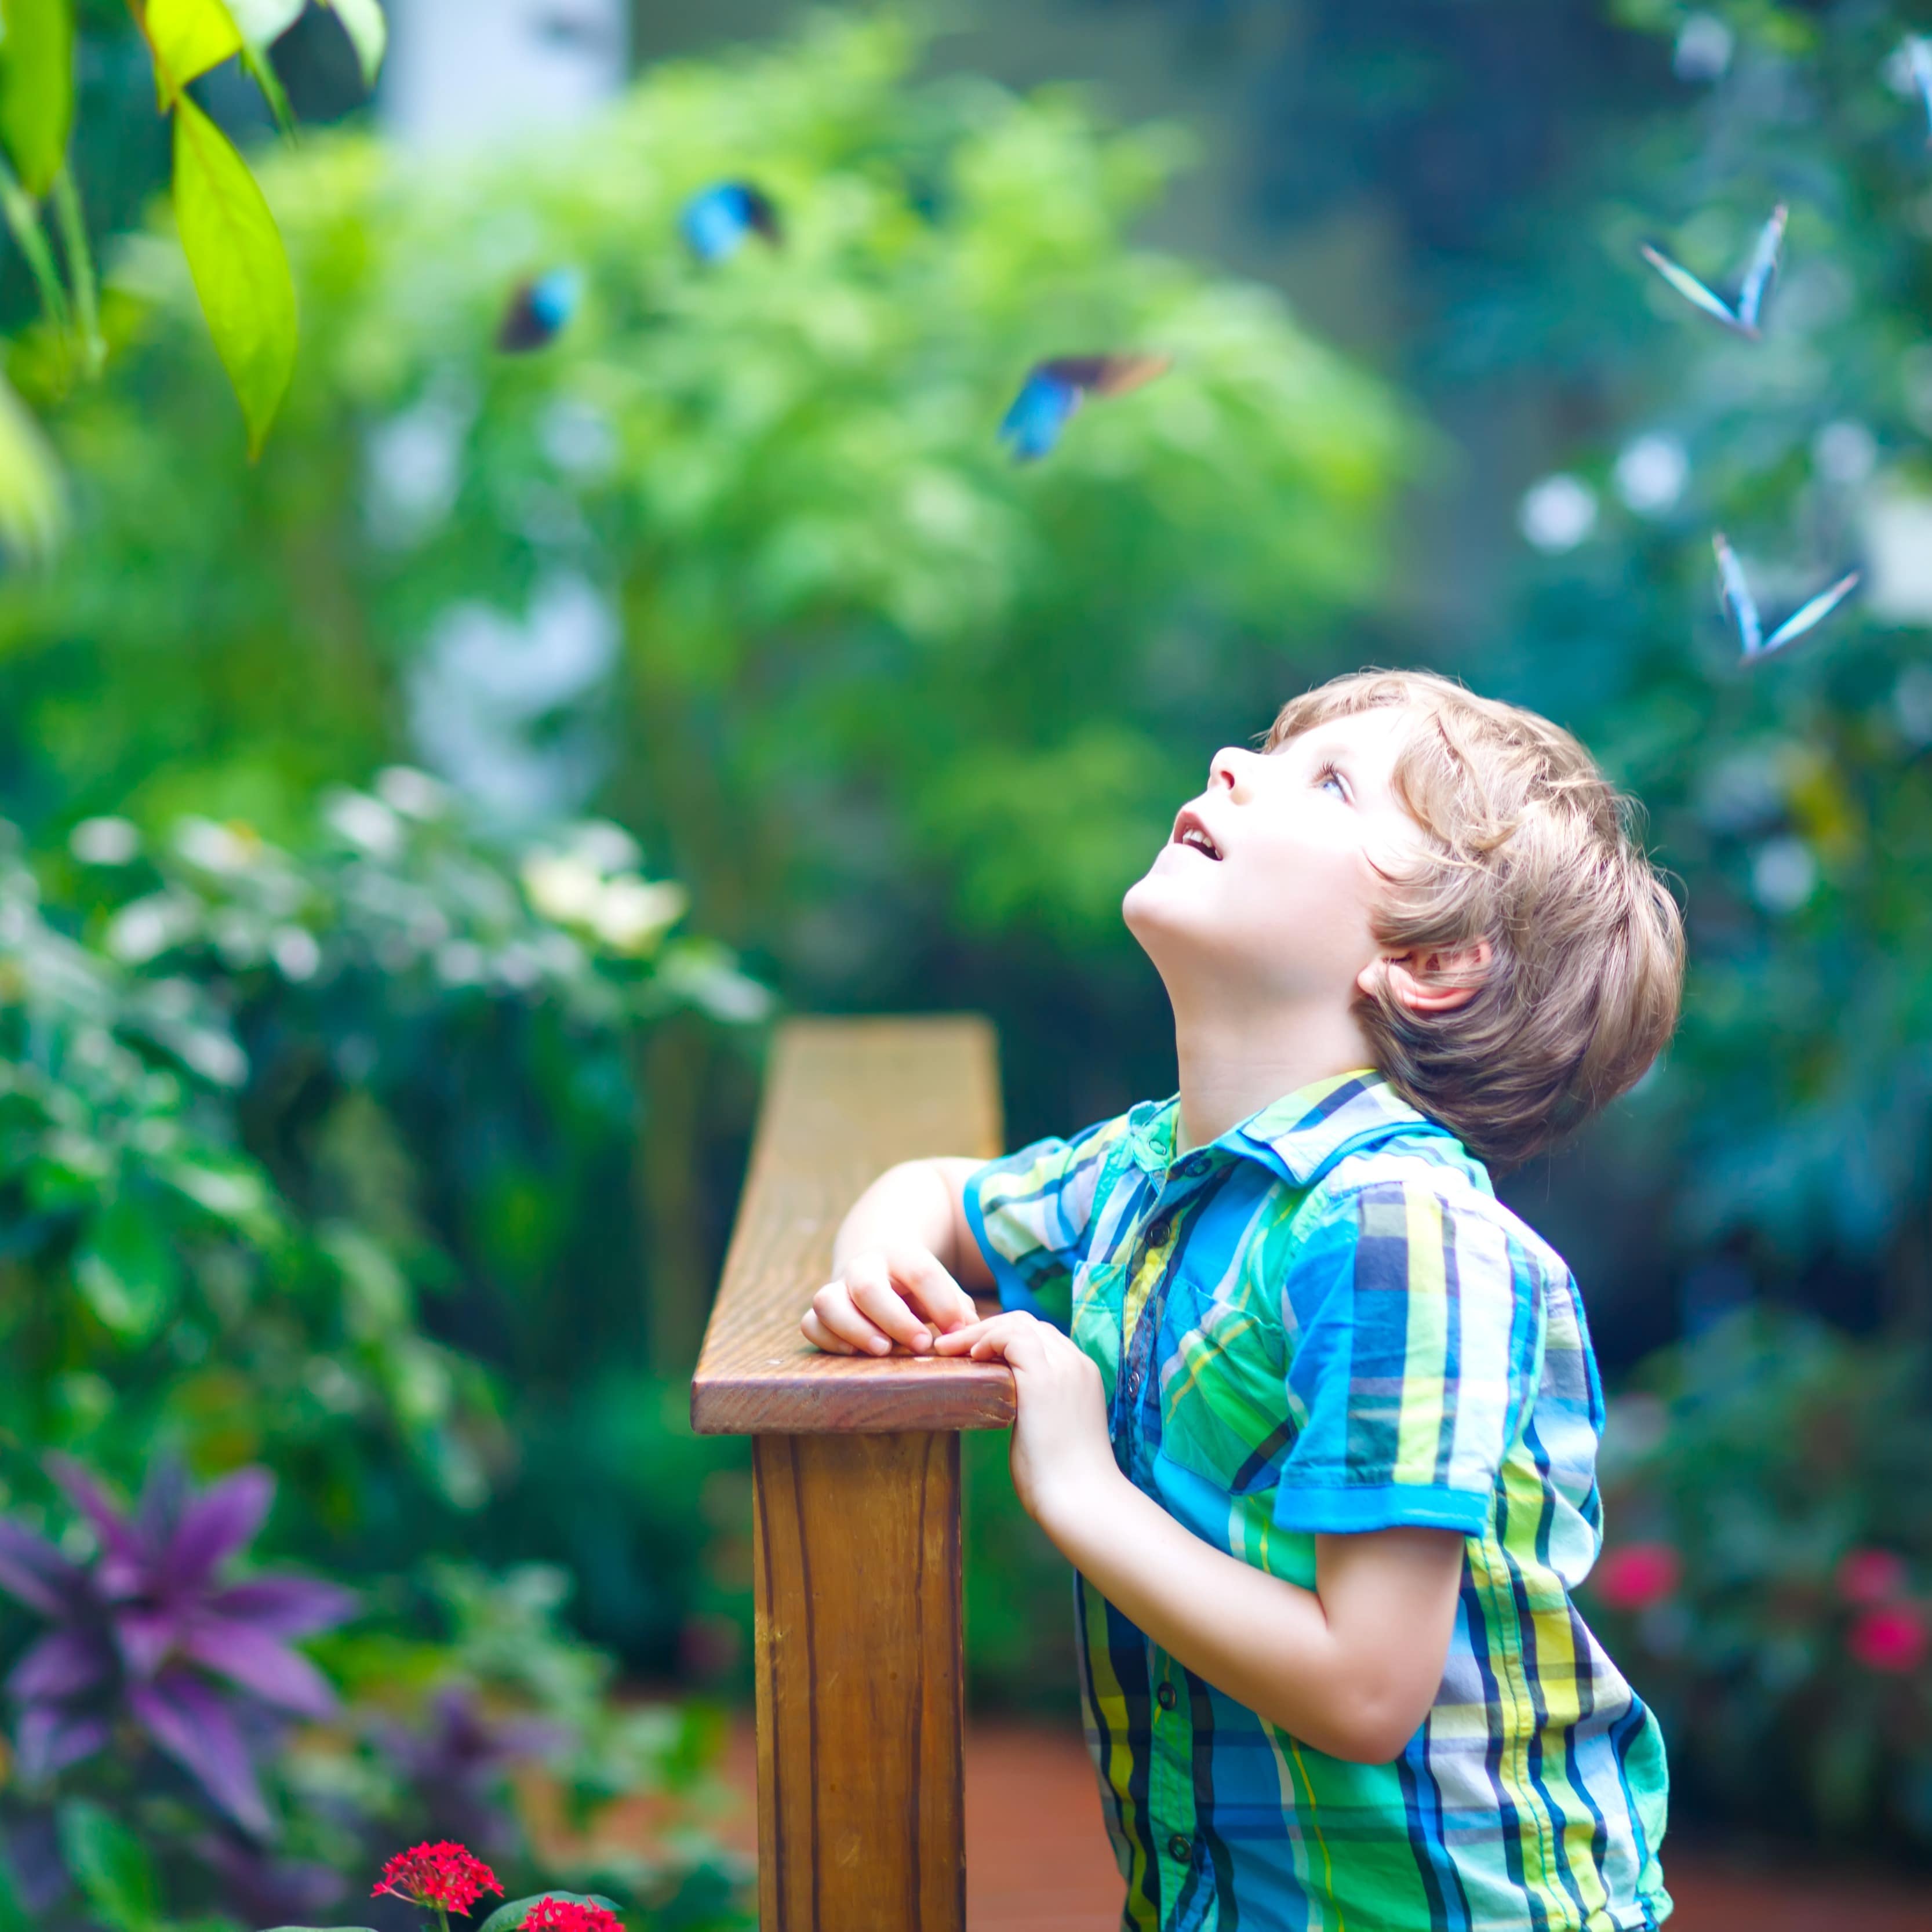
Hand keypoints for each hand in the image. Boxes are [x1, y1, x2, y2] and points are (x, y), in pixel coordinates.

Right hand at [801, 1244, 977, 1356]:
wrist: (878, 1264)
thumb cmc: (919, 1288)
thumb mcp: (942, 1288)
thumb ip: (958, 1308)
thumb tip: (969, 1331)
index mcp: (900, 1254)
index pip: (920, 1271)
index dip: (941, 1302)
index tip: (957, 1331)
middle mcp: (863, 1267)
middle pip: (868, 1286)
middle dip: (895, 1318)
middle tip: (921, 1345)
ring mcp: (837, 1287)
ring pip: (828, 1301)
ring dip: (854, 1329)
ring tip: (883, 1350)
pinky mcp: (821, 1310)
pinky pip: (810, 1323)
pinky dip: (828, 1339)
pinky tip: (855, 1353)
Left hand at [934, 1311, 1116, 1528]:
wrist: (1081, 1500)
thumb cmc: (1063, 1479)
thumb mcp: (1053, 1431)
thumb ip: (1037, 1410)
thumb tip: (1005, 1406)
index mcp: (1082, 1375)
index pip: (1041, 1337)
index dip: (1004, 1338)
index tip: (975, 1353)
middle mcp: (1076, 1363)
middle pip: (1029, 1323)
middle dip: (988, 1329)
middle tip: (954, 1346)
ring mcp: (1063, 1368)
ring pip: (1018, 1323)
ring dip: (980, 1332)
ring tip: (952, 1348)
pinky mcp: (1044, 1379)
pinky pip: (1011, 1337)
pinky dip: (987, 1339)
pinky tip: (973, 1357)